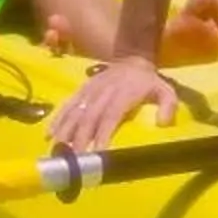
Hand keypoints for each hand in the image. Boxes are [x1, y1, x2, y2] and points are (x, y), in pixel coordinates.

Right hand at [46, 56, 175, 151]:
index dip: (102, 133)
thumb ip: (168, 105)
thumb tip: (163, 123)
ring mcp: (90, 91)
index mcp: (123, 94)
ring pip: (74, 112)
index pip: (110, 116)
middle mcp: (103, 92)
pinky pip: (67, 105)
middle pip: (89, 117)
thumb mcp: (165, 90)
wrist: (131, 58)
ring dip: (64, 132)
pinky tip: (49, 135)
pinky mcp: (81, 90)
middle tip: (74, 159)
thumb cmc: (148, 82)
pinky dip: (57, 120)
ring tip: (57, 150)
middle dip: (80, 139)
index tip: (96, 152)